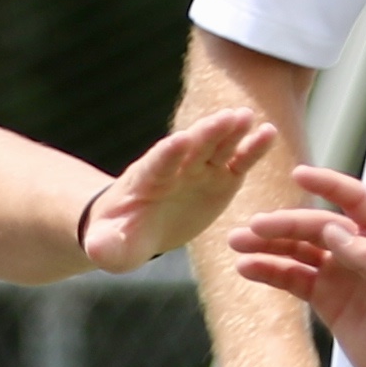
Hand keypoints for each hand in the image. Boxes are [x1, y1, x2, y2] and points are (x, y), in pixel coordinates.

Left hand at [80, 108, 277, 271]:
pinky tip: (269, 133)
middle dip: (207, 133)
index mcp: (146, 182)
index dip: (168, 155)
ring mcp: (199, 170)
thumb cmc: (120, 236)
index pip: (157, 165)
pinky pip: (237, 162)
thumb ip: (106, 245)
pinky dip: (253, 149)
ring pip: (217, 147)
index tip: (179, 140)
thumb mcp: (110, 245)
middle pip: (192, 147)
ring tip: (248, 117)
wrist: (135, 226)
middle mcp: (174, 169)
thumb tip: (97, 249)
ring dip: (232, 132)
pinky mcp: (219, 178)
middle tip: (227, 117)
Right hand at [226, 164, 365, 366]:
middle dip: (284, 225)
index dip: (328, 186)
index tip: (299, 175)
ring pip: (299, 250)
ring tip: (238, 243)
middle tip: (252, 228)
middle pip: (317, 227)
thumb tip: (331, 228)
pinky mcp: (326, 299)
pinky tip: (248, 269)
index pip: (357, 202)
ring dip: (269, 245)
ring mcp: (341, 273)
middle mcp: (362, 249)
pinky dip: (270, 272)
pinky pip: (294, 279)